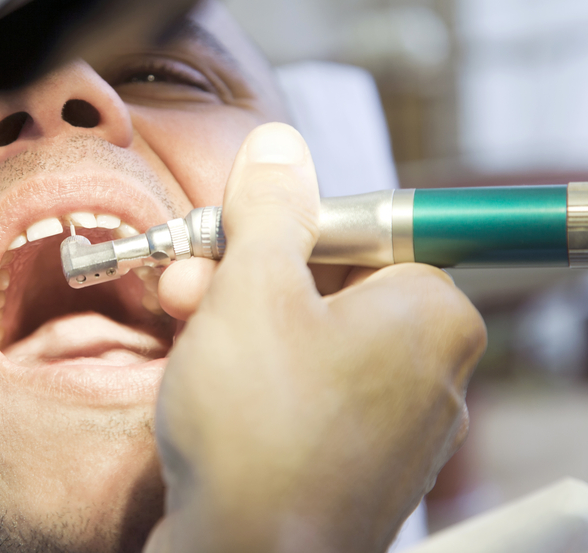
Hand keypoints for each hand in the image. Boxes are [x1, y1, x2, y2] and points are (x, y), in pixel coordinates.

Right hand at [144, 123, 485, 552]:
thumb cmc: (259, 425)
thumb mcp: (252, 286)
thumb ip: (270, 208)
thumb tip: (279, 147)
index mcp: (431, 314)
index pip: (361, 231)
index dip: (282, 227)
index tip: (227, 234)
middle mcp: (429, 370)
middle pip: (327, 285)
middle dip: (243, 275)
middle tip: (185, 278)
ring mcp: (393, 426)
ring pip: (307, 339)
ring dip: (236, 321)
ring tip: (181, 327)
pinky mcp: (352, 464)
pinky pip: (304, 392)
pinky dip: (255, 377)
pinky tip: (208, 382)